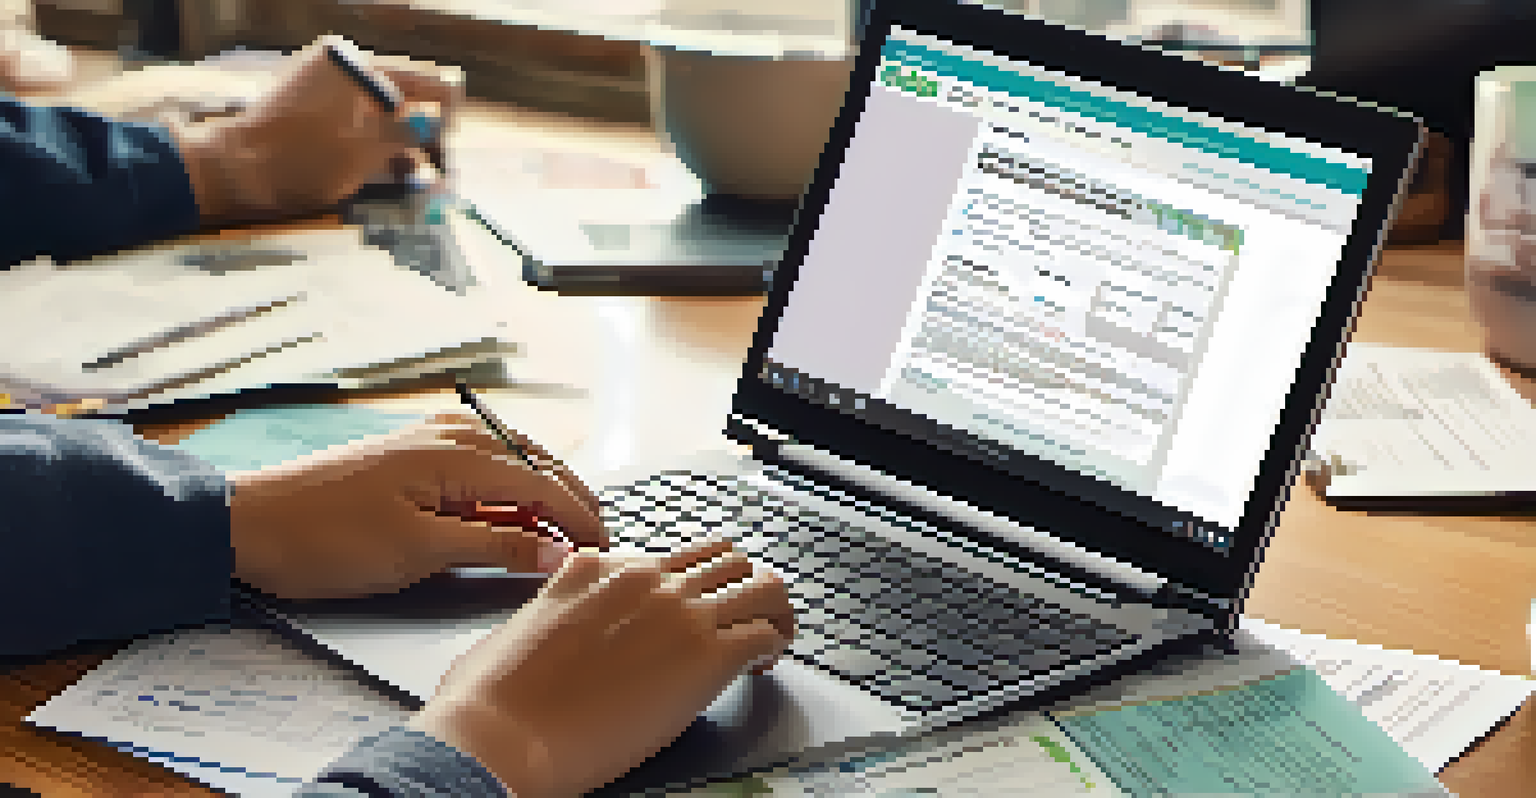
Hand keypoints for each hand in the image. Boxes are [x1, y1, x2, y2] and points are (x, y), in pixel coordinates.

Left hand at [173, 35, 463, 225]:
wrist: (233, 172)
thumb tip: (442, 123)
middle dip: (425, 141)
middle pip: (404, 103)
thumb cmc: (301, 160)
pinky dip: (373, 150)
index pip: (427, 83)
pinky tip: (384, 180)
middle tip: (440, 180)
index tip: (452, 154)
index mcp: (357, 67)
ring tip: (415, 189)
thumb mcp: (365, 151)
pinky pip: (356, 126)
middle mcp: (342, 69)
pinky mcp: (310, 110)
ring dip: (401, 152)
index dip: (449, 119)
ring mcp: (324, 89)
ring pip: (381, 119)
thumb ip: (410, 133)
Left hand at [227, 412, 603, 600]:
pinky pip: (483, 465)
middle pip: (538, 465)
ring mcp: (432, 439)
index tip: (604, 552)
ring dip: (543, 495)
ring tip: (562, 535)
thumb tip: (555, 553)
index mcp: (459, 452)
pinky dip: (510, 490)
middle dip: (572, 503)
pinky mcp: (414, 454)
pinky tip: (512, 515)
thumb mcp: (418, 552)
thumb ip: (495, 548)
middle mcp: (453, 434)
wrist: (249, 524)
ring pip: (513, 462)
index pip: (545, 484)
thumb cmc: (325, 538)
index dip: (580, 520)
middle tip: (596, 545)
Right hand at [410, 539, 795, 797]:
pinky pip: (766, 634)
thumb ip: (555, 606)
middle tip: (739, 621)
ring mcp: (680, 613)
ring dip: (771, 611)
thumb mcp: (521, 623)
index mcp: (600, 569)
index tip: (687, 616)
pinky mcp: (706, 657)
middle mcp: (646, 579)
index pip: (669, 558)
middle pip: (724, 559)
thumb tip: (558, 618)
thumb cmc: (493, 697)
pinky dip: (775, 648)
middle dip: (739, 588)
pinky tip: (760, 669)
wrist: (499, 732)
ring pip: (761, 584)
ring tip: (768, 640)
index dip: (686, 588)